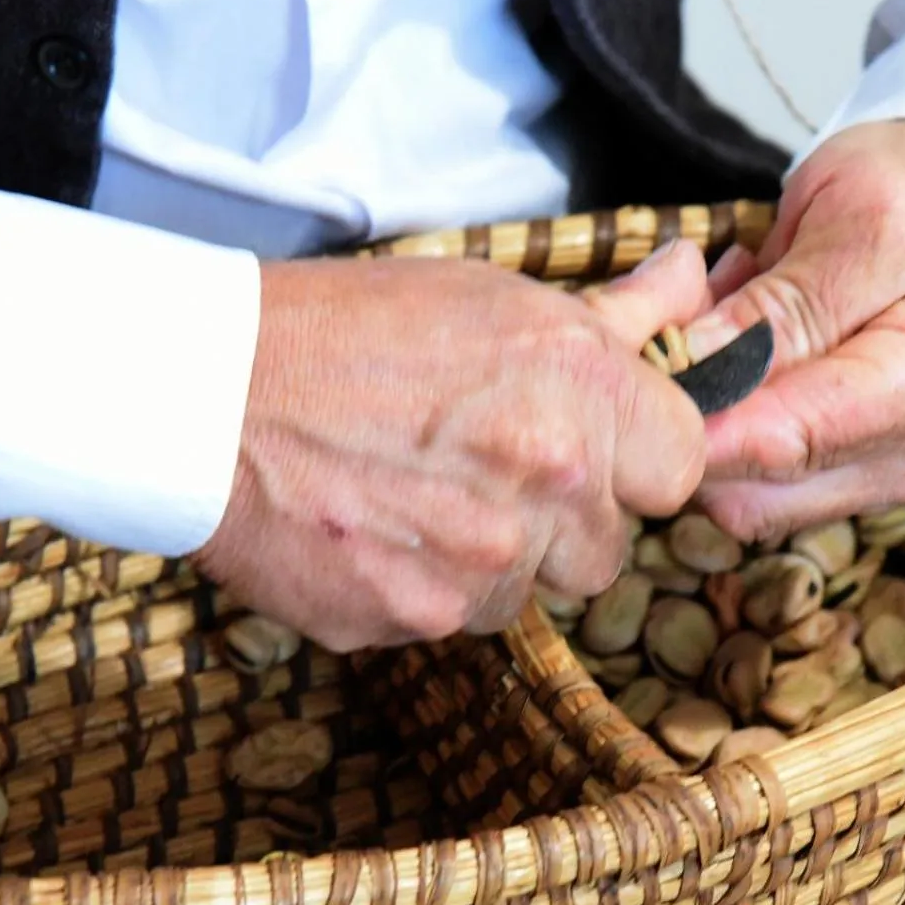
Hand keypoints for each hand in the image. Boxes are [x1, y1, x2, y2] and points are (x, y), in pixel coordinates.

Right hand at [191, 241, 711, 650]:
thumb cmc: (349, 329)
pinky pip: (454, 623)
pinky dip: (423, 590)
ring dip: (493, 560)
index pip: (684, 465)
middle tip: (481, 466)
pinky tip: (375, 531)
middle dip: (562, 517)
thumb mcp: (491, 298)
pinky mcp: (413, 620)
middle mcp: (548, 480)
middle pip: (609, 545)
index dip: (638, 459)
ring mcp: (482, 562)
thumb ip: (616, 313)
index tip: (593, 448)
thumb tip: (700, 281)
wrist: (204, 388)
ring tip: (417, 495)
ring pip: (531, 592)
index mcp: (582, 389)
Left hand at [681, 120, 904, 541]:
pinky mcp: (846, 480)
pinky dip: (721, 421)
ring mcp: (884, 478)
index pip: (789, 440)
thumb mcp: (858, 219)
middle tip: (676, 312)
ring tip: (720, 315)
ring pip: (741, 493)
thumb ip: (784, 305)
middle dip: (692, 413)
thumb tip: (698, 366)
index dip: (697, 421)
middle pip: (756, 487)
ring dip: (703, 415)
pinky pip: (751, 479)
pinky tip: (734, 348)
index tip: (630, 379)